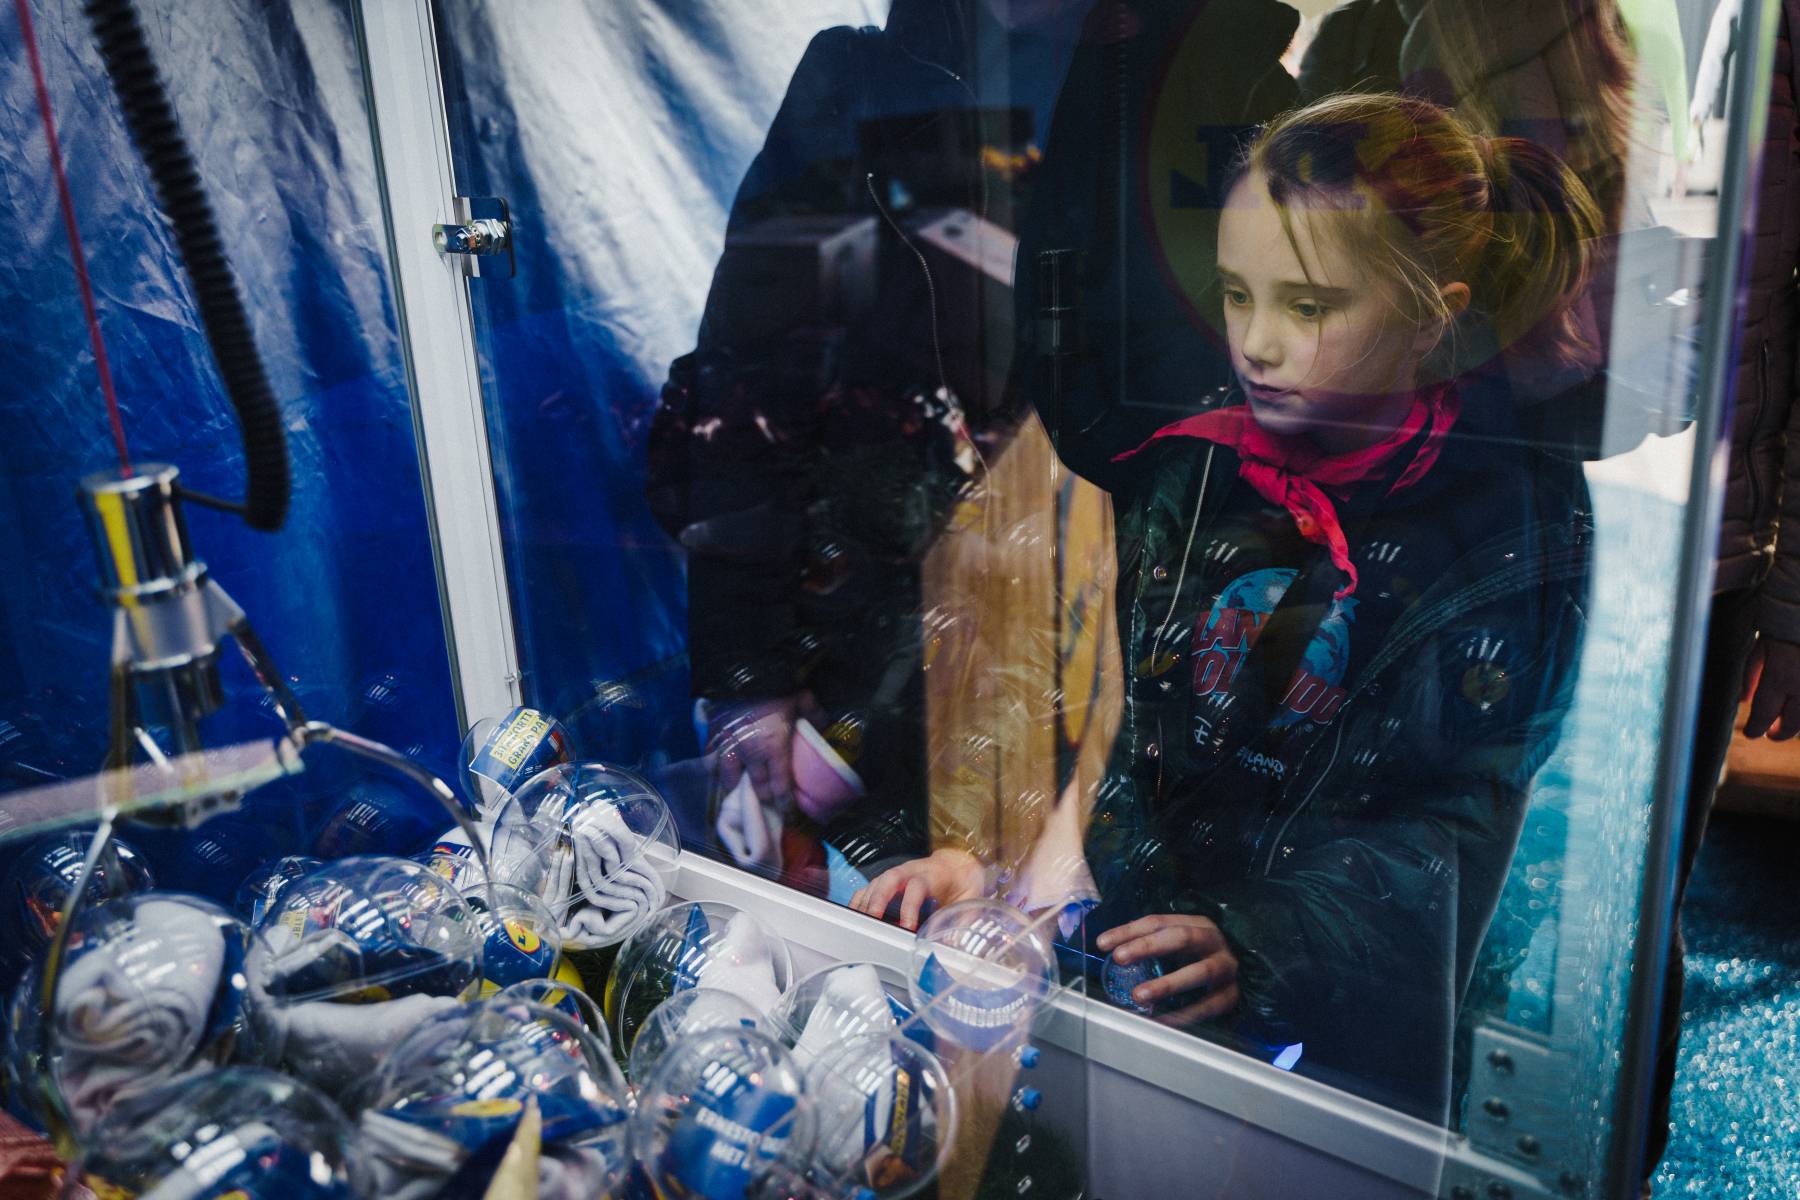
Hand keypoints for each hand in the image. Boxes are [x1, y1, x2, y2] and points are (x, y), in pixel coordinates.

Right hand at [707, 694, 821, 803]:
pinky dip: (715, 767)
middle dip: (764, 799)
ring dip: (737, 787)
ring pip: (730, 778)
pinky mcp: (713, 735)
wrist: (743, 669)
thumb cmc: (775, 685)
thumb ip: (813, 714)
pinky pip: (711, 759)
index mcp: (774, 749)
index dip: (784, 803)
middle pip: (757, 787)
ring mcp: (729, 746)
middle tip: (769, 804)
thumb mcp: (801, 698)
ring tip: (741, 790)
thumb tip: (825, 723)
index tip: (788, 812)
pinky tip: (718, 769)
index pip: (780, 787)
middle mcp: (751, 754)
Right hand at [847, 848, 985, 930]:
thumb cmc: (961, 880)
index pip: (917, 887)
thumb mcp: (971, 897)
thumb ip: (964, 919)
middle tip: (873, 920)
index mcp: (932, 874)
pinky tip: (855, 917)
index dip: (909, 907)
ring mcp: (895, 874)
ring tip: (861, 925)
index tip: (907, 927)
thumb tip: (954, 944)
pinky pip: (867, 888)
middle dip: (878, 899)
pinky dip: (858, 902)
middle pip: (889, 879)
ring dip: (866, 903)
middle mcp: (910, 871)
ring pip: (874, 883)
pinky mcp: (886, 880)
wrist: (956, 862)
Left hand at [1095, 914, 1239, 1025]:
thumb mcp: (1181, 945)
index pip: (1158, 922)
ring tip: (1138, 996)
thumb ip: (1153, 946)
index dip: (1129, 931)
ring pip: (1200, 972)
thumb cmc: (1201, 958)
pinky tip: (1161, 1022)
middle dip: (1148, 946)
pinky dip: (1185, 1016)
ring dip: (1168, 983)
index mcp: (1196, 924)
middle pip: (1180, 937)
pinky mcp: (1233, 995)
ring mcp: (1227, 968)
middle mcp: (1213, 941)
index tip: (1102, 944)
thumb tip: (1110, 953)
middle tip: (1119, 958)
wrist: (1247, 975)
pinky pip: (1210, 1006)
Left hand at [1742, 637, 1799, 739]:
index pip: (1765, 714)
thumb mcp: (1759, 650)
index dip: (1756, 728)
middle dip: (1780, 733)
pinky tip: (1796, 708)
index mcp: (1780, 677)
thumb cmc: (1780, 631)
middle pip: (1792, 725)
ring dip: (1796, 723)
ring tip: (1785, 724)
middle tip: (1771, 734)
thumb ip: (1750, 677)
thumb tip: (1742, 701)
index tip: (1751, 734)